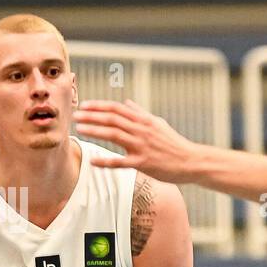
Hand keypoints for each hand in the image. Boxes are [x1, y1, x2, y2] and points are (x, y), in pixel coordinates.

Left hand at [73, 100, 200, 182]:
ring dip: (94, 131)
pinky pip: (120, 162)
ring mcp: (141, 147)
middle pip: (112, 119)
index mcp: (144, 120)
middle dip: (91, 116)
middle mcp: (141, 130)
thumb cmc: (174, 143)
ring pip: (113, 135)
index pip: (117, 108)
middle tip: (75, 116)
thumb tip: (128, 103)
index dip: (99, 106)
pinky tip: (93, 161)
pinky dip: (105, 161)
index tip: (84, 105)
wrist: (191, 161)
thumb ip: (141, 113)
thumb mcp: (159, 123)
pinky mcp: (143, 163)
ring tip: (80, 130)